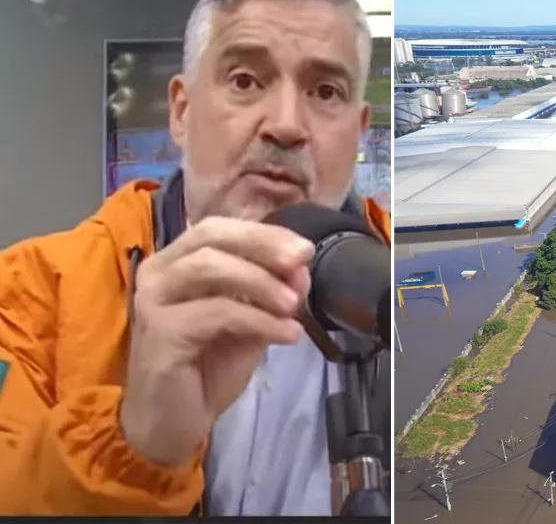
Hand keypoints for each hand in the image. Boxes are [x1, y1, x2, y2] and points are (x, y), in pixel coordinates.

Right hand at [119, 217, 314, 466]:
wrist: (170, 423)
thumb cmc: (206, 369)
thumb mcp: (250, 324)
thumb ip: (271, 295)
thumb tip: (301, 268)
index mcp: (177, 263)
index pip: (219, 229)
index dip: (263, 233)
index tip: (304, 249)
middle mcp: (158, 274)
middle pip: (210, 237)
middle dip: (262, 244)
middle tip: (301, 261)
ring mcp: (153, 301)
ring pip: (209, 267)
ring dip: (261, 282)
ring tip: (295, 305)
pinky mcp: (160, 333)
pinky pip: (216, 313)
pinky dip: (259, 320)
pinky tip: (286, 334)